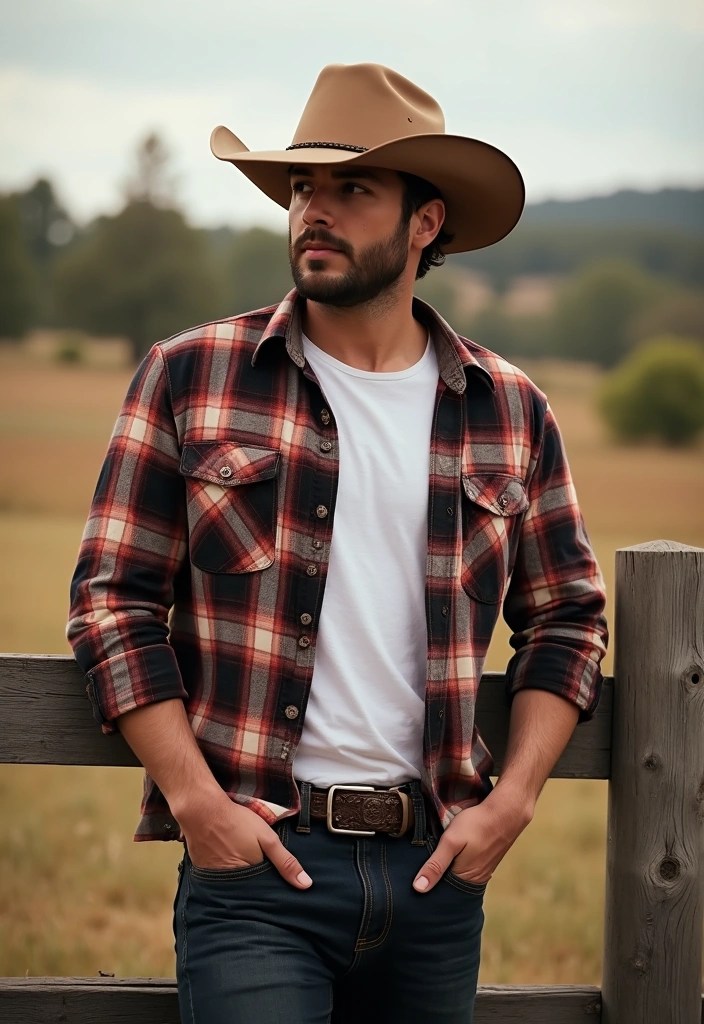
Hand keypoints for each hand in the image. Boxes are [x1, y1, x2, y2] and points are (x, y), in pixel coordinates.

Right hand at [175, 789, 311, 889]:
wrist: (203, 810)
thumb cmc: (237, 822)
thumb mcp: (268, 839)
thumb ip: (286, 862)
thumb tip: (306, 884)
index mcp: (248, 879)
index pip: (264, 894)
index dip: (272, 889)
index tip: (279, 887)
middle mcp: (230, 885)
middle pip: (248, 891)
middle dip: (256, 886)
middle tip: (260, 872)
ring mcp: (214, 878)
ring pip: (233, 885)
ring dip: (239, 879)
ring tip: (244, 865)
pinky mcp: (203, 871)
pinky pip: (217, 877)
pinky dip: (224, 872)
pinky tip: (227, 859)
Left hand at [412, 789, 532, 892]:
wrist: (505, 811)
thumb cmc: (477, 824)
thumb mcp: (451, 842)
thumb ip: (435, 865)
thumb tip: (418, 888)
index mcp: (465, 880)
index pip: (440, 891)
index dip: (427, 883)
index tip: (413, 876)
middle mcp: (476, 880)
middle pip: (449, 884)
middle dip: (437, 876)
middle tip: (420, 863)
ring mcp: (483, 870)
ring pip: (458, 874)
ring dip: (447, 868)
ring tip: (434, 857)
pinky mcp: (487, 861)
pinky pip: (467, 867)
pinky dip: (458, 862)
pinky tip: (453, 852)